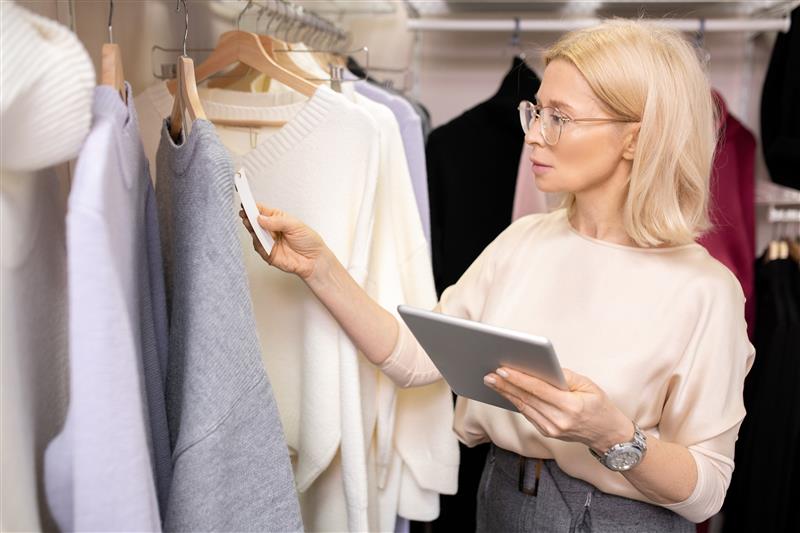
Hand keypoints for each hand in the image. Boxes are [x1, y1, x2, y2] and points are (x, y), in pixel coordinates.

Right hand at [238, 203, 326, 280]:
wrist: (315, 260)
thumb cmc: (309, 241)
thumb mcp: (295, 225)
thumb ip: (277, 221)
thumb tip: (261, 218)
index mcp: (279, 219)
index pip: (262, 211)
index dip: (253, 207)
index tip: (245, 204)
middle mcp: (272, 230)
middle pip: (255, 222)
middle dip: (249, 218)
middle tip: (245, 214)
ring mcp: (269, 241)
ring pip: (255, 234)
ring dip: (251, 229)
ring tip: (250, 224)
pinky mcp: (268, 254)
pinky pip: (258, 247)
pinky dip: (257, 243)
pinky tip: (259, 239)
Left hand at [484, 367, 633, 452]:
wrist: (608, 435)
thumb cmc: (600, 406)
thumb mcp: (588, 385)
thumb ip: (564, 376)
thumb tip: (540, 367)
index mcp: (571, 407)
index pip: (538, 390)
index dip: (519, 379)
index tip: (502, 370)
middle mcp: (558, 421)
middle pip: (526, 399)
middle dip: (505, 385)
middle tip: (488, 374)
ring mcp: (551, 429)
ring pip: (523, 407)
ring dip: (506, 393)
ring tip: (491, 381)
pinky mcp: (547, 432)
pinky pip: (528, 414)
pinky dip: (515, 401)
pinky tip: (505, 391)